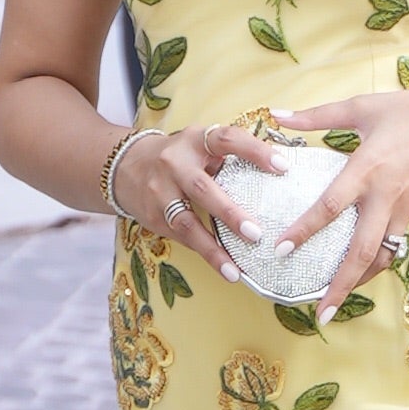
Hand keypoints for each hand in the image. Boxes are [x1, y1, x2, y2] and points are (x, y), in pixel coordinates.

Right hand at [113, 119, 287, 279]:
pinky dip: (204, 253)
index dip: (255, 151)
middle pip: (202, 188)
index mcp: (195, 140)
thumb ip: (231, 155)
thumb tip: (282, 169)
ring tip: (235, 269)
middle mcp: (174, 163)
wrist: (125, 166)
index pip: (227, 139)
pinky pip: (181, 237)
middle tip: (255, 233)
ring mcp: (160, 190)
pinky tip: (224, 268)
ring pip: (186, 222)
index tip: (282, 167)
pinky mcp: (153, 215)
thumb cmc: (181, 157)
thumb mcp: (201, 145)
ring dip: (212, 248)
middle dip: (229, 213)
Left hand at [270, 81, 408, 316]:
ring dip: (359, 283)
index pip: (330, 207)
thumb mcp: (365, 106)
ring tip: (337, 304)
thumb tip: (278, 114)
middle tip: (320, 313)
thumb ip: (318, 115)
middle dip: (340, 285)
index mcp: (368, 169)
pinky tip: (359, 270)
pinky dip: (376, 262)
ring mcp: (405, 209)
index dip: (304, 230)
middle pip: (361, 252)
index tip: (281, 249)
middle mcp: (386, 197)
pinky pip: (394, 244)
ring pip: (382, 257)